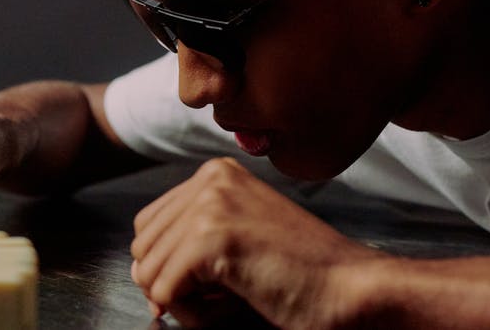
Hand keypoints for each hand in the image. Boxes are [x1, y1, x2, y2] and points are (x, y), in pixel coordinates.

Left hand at [130, 158, 385, 327]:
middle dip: (174, 283)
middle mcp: (211, 179)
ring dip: (184, 301)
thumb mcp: (239, 240)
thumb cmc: (303, 274)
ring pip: (148, 272)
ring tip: (230, 299)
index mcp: (217, 174)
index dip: (170, 265)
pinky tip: (232, 305)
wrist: (351, 288)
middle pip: (141, 248)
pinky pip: (165, 292)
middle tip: (224, 294)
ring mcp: (211, 205)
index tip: (213, 281)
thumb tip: (138, 274)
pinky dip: (192, 315)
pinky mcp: (213, 239)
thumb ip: (186, 246)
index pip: (149, 225)